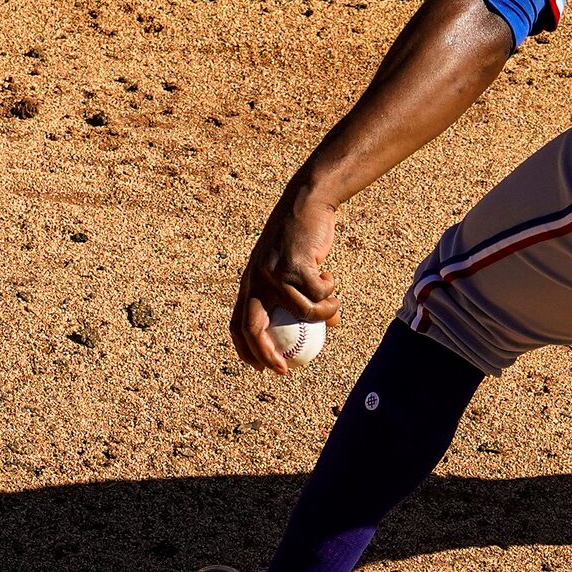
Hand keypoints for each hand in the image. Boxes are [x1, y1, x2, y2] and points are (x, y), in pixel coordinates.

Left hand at [229, 181, 343, 374]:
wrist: (305, 203)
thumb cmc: (300, 238)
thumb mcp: (294, 268)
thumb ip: (302, 296)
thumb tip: (330, 326)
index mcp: (249, 282)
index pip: (237, 323)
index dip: (244, 349)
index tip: (259, 368)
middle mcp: (256, 280)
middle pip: (253, 327)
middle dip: (265, 354)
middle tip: (285, 368)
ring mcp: (275, 273)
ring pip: (302, 311)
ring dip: (323, 314)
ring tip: (334, 307)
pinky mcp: (296, 265)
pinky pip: (319, 293)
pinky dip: (330, 293)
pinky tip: (331, 279)